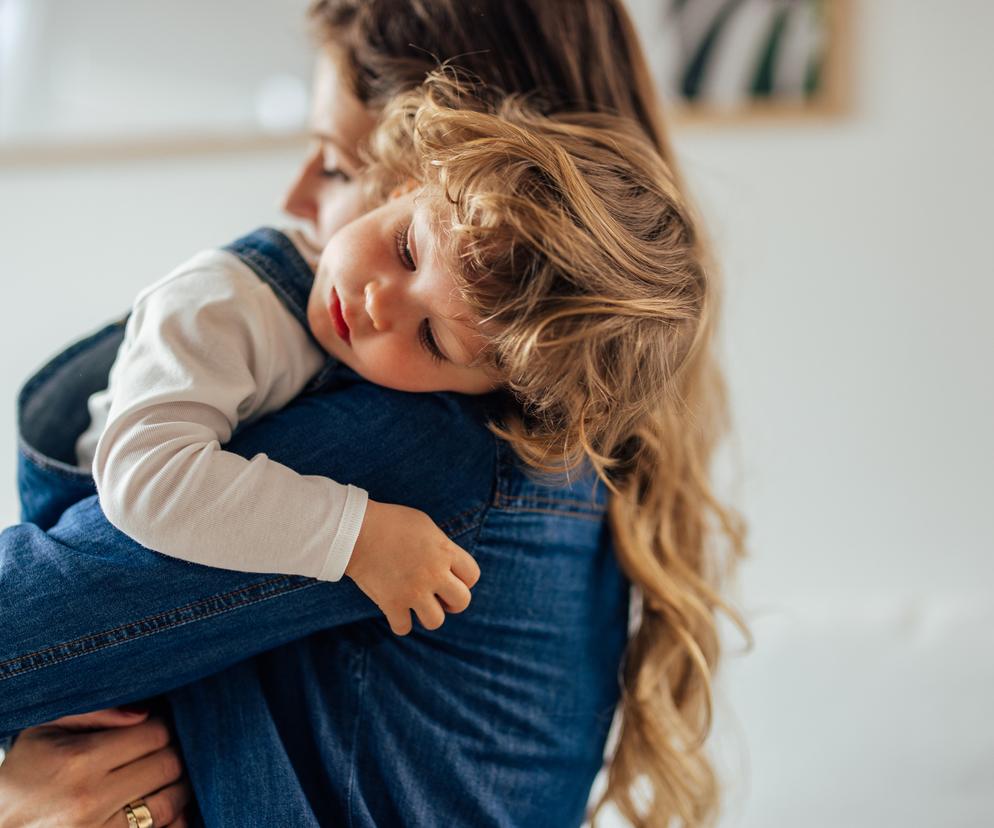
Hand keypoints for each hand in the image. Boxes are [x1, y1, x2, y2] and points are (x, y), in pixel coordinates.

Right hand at [0, 707, 191, 827]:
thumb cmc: (24, 776)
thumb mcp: (45, 732)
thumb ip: (95, 713)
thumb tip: (144, 713)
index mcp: (80, 760)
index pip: (154, 733)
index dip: (162, 726)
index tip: (154, 728)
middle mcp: (91, 798)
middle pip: (168, 765)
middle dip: (173, 753)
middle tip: (164, 751)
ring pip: (169, 803)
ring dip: (178, 787)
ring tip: (167, 778)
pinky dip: (172, 820)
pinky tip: (162, 807)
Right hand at [346, 499, 480, 634]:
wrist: (357, 530)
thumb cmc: (391, 522)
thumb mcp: (426, 526)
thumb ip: (441, 546)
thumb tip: (448, 563)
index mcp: (445, 552)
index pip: (473, 576)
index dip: (465, 580)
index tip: (451, 578)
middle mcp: (434, 574)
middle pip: (462, 602)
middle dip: (452, 602)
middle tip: (438, 597)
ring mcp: (414, 591)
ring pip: (436, 621)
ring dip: (428, 615)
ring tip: (418, 605)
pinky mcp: (392, 603)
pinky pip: (404, 628)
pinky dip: (400, 623)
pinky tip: (396, 611)